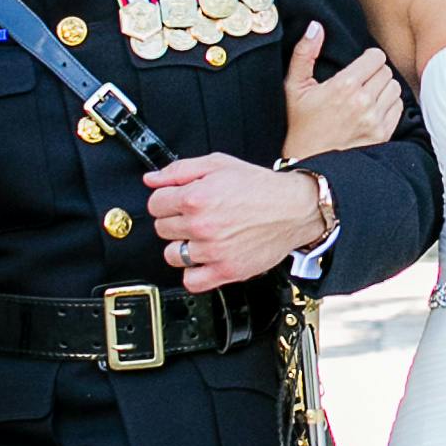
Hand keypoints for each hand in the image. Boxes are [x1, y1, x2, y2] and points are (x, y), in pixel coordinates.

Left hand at [145, 153, 326, 291]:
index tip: (176, 201)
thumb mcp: (218, 164)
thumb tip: (151, 179)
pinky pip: (191, 281)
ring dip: (181, 246)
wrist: (294, 209)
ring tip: (199, 237)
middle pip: (161, 229)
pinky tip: (203, 259)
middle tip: (193, 216)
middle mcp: (202, 226)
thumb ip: (179, 170)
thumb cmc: (260, 187)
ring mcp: (213, 251)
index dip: (165, 199)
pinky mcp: (226, 271)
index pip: (155, 204)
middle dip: (174, 220)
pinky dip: (193, 273)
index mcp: (196, 197)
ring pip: (172, 255)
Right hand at [282, 20, 402, 158]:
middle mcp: (363, 103)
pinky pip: (398, 109)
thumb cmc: (298, 124)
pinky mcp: (382, 136)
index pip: (376, 57)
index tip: (358, 66)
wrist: (307, 163)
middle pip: (387, 71)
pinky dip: (389, 106)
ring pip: (395, 89)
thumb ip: (304, 53)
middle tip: (360, 81)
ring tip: (367, 95)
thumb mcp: (294, 87)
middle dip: (375, 72)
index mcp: (344, 86)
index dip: (368, 58)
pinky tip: (372, 110)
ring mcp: (374, 121)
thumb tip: (316, 26)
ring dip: (383, 89)